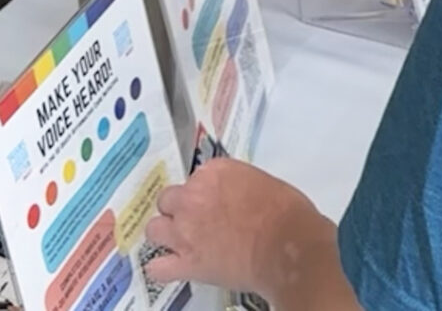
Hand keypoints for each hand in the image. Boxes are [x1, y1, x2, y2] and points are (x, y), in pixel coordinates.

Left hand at [143, 160, 323, 296]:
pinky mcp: (187, 263)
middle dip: (179, 210)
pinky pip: (156, 268)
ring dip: (166, 234)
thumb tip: (234, 199)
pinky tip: (174, 268)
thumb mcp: (262, 182)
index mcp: (213, 173)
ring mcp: (185, 231)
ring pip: (154, 229)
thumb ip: (237, 186)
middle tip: (198, 222)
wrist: (287, 245)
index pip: (195, 179)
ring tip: (182, 243)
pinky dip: (163, 269)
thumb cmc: (286, 212)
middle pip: (168, 200)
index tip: (216, 203)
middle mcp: (192, 198)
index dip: (203, 193)